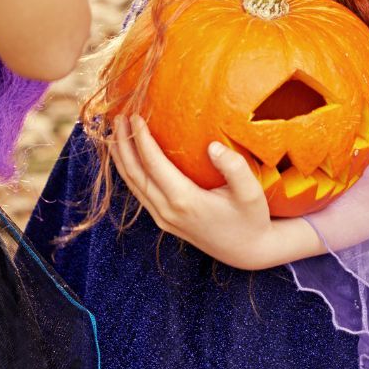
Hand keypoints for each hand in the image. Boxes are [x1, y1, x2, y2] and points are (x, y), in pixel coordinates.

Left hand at [110, 115, 319, 270]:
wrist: (248, 252)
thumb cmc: (252, 219)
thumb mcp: (251, 193)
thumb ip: (235, 168)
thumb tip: (212, 146)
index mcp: (184, 201)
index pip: (153, 164)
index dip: (141, 139)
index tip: (136, 116)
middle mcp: (167, 211)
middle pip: (134, 173)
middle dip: (123, 144)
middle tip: (118, 117)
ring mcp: (163, 218)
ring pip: (132, 185)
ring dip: (121, 157)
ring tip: (116, 132)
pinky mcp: (164, 221)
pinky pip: (139, 193)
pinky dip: (129, 172)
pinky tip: (129, 157)